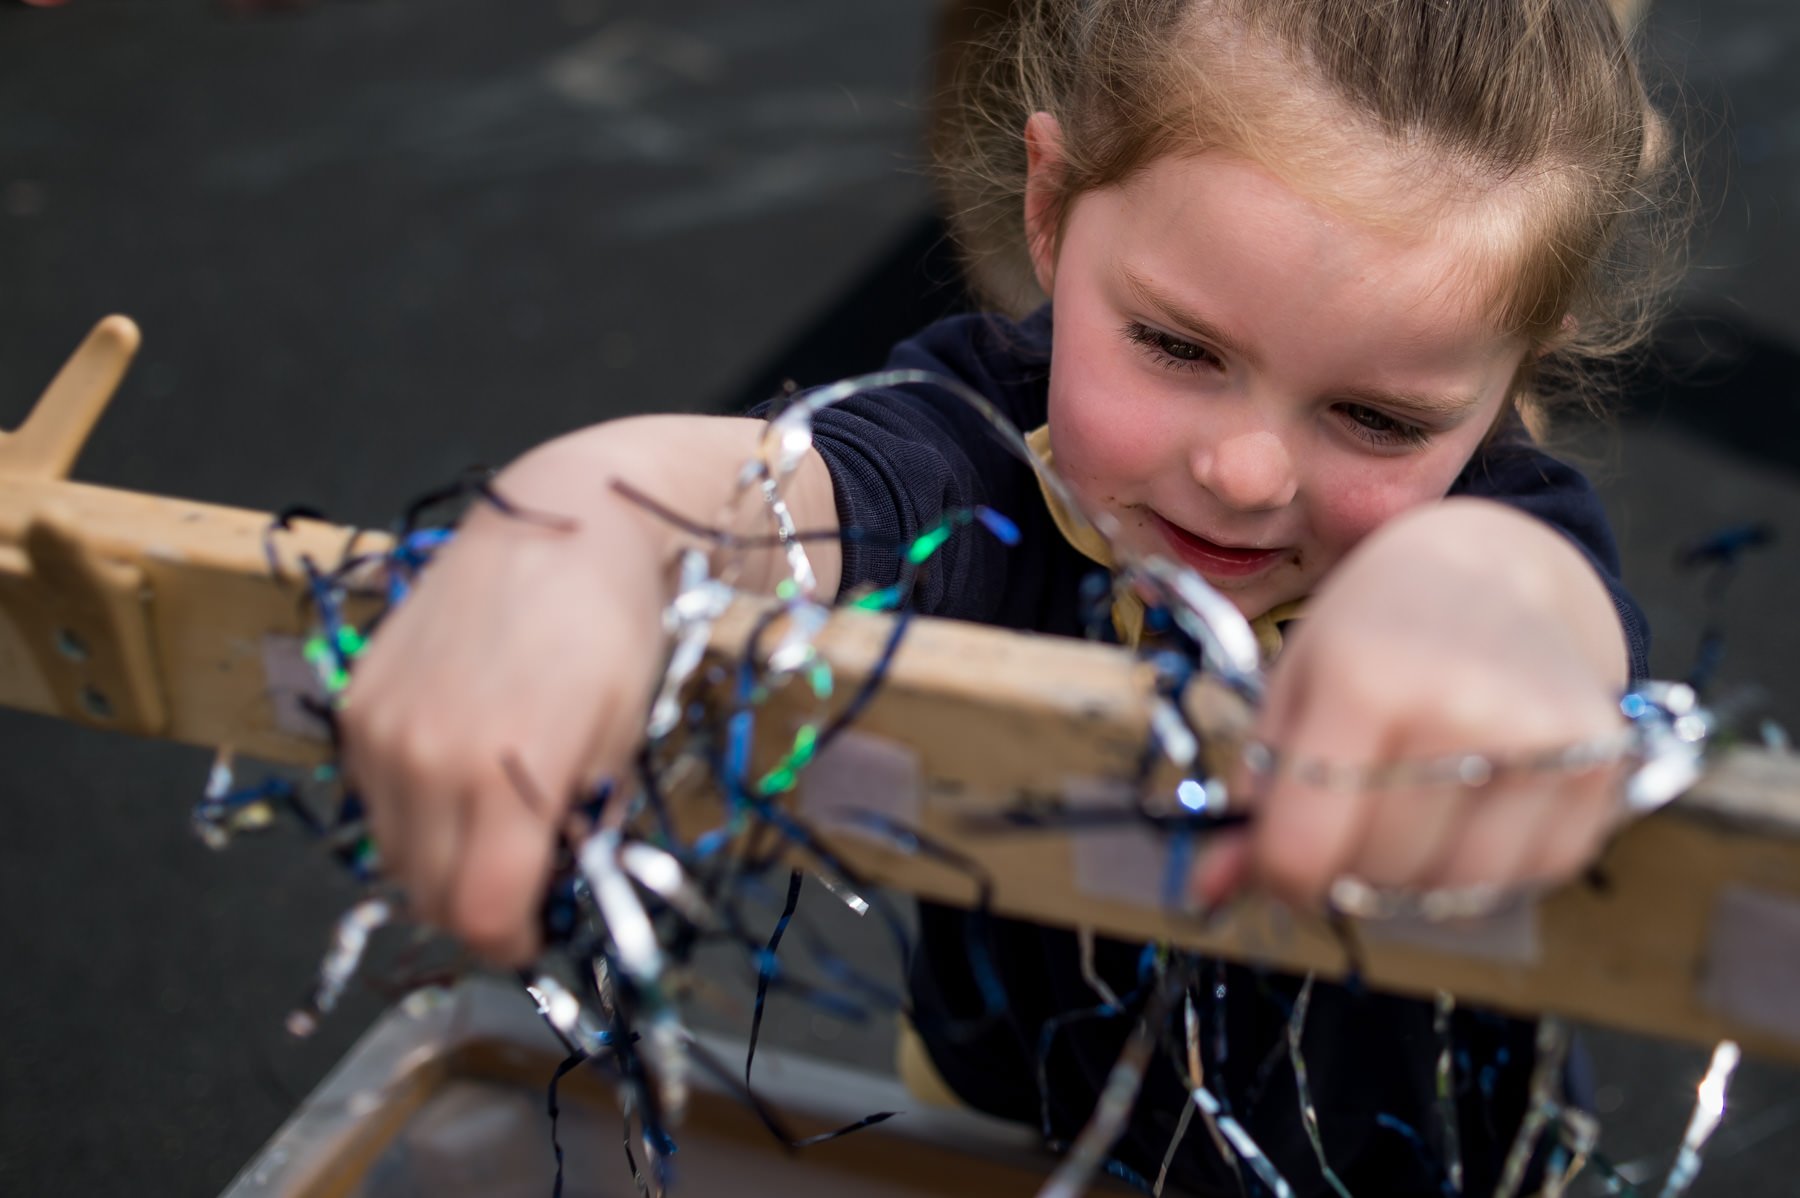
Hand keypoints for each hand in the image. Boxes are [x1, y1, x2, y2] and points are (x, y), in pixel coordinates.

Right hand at [337, 415, 841, 964]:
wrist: (561, 516)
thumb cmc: (615, 623)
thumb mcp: (624, 732)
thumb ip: (586, 821)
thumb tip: (565, 886)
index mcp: (502, 771)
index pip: (478, 912)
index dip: (510, 942)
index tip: (537, 935)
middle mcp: (425, 756)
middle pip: (427, 895)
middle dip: (476, 908)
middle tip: (523, 884)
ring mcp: (380, 729)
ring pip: (392, 852)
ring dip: (438, 863)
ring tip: (493, 826)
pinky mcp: (356, 701)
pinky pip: (373, 796)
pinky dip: (411, 810)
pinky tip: (459, 772)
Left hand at [1192, 499, 1630, 908]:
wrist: (1499, 568)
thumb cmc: (1376, 625)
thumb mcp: (1295, 683)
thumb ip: (1256, 791)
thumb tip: (1207, 893)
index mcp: (1365, 679)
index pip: (1304, 846)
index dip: (1280, 874)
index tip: (1279, 858)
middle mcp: (1462, 708)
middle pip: (1378, 874)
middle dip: (1346, 869)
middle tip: (1347, 817)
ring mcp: (1544, 743)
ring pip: (1455, 893)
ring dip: (1415, 879)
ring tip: (1405, 809)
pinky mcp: (1605, 770)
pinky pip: (1528, 880)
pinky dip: (1486, 870)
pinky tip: (1469, 807)